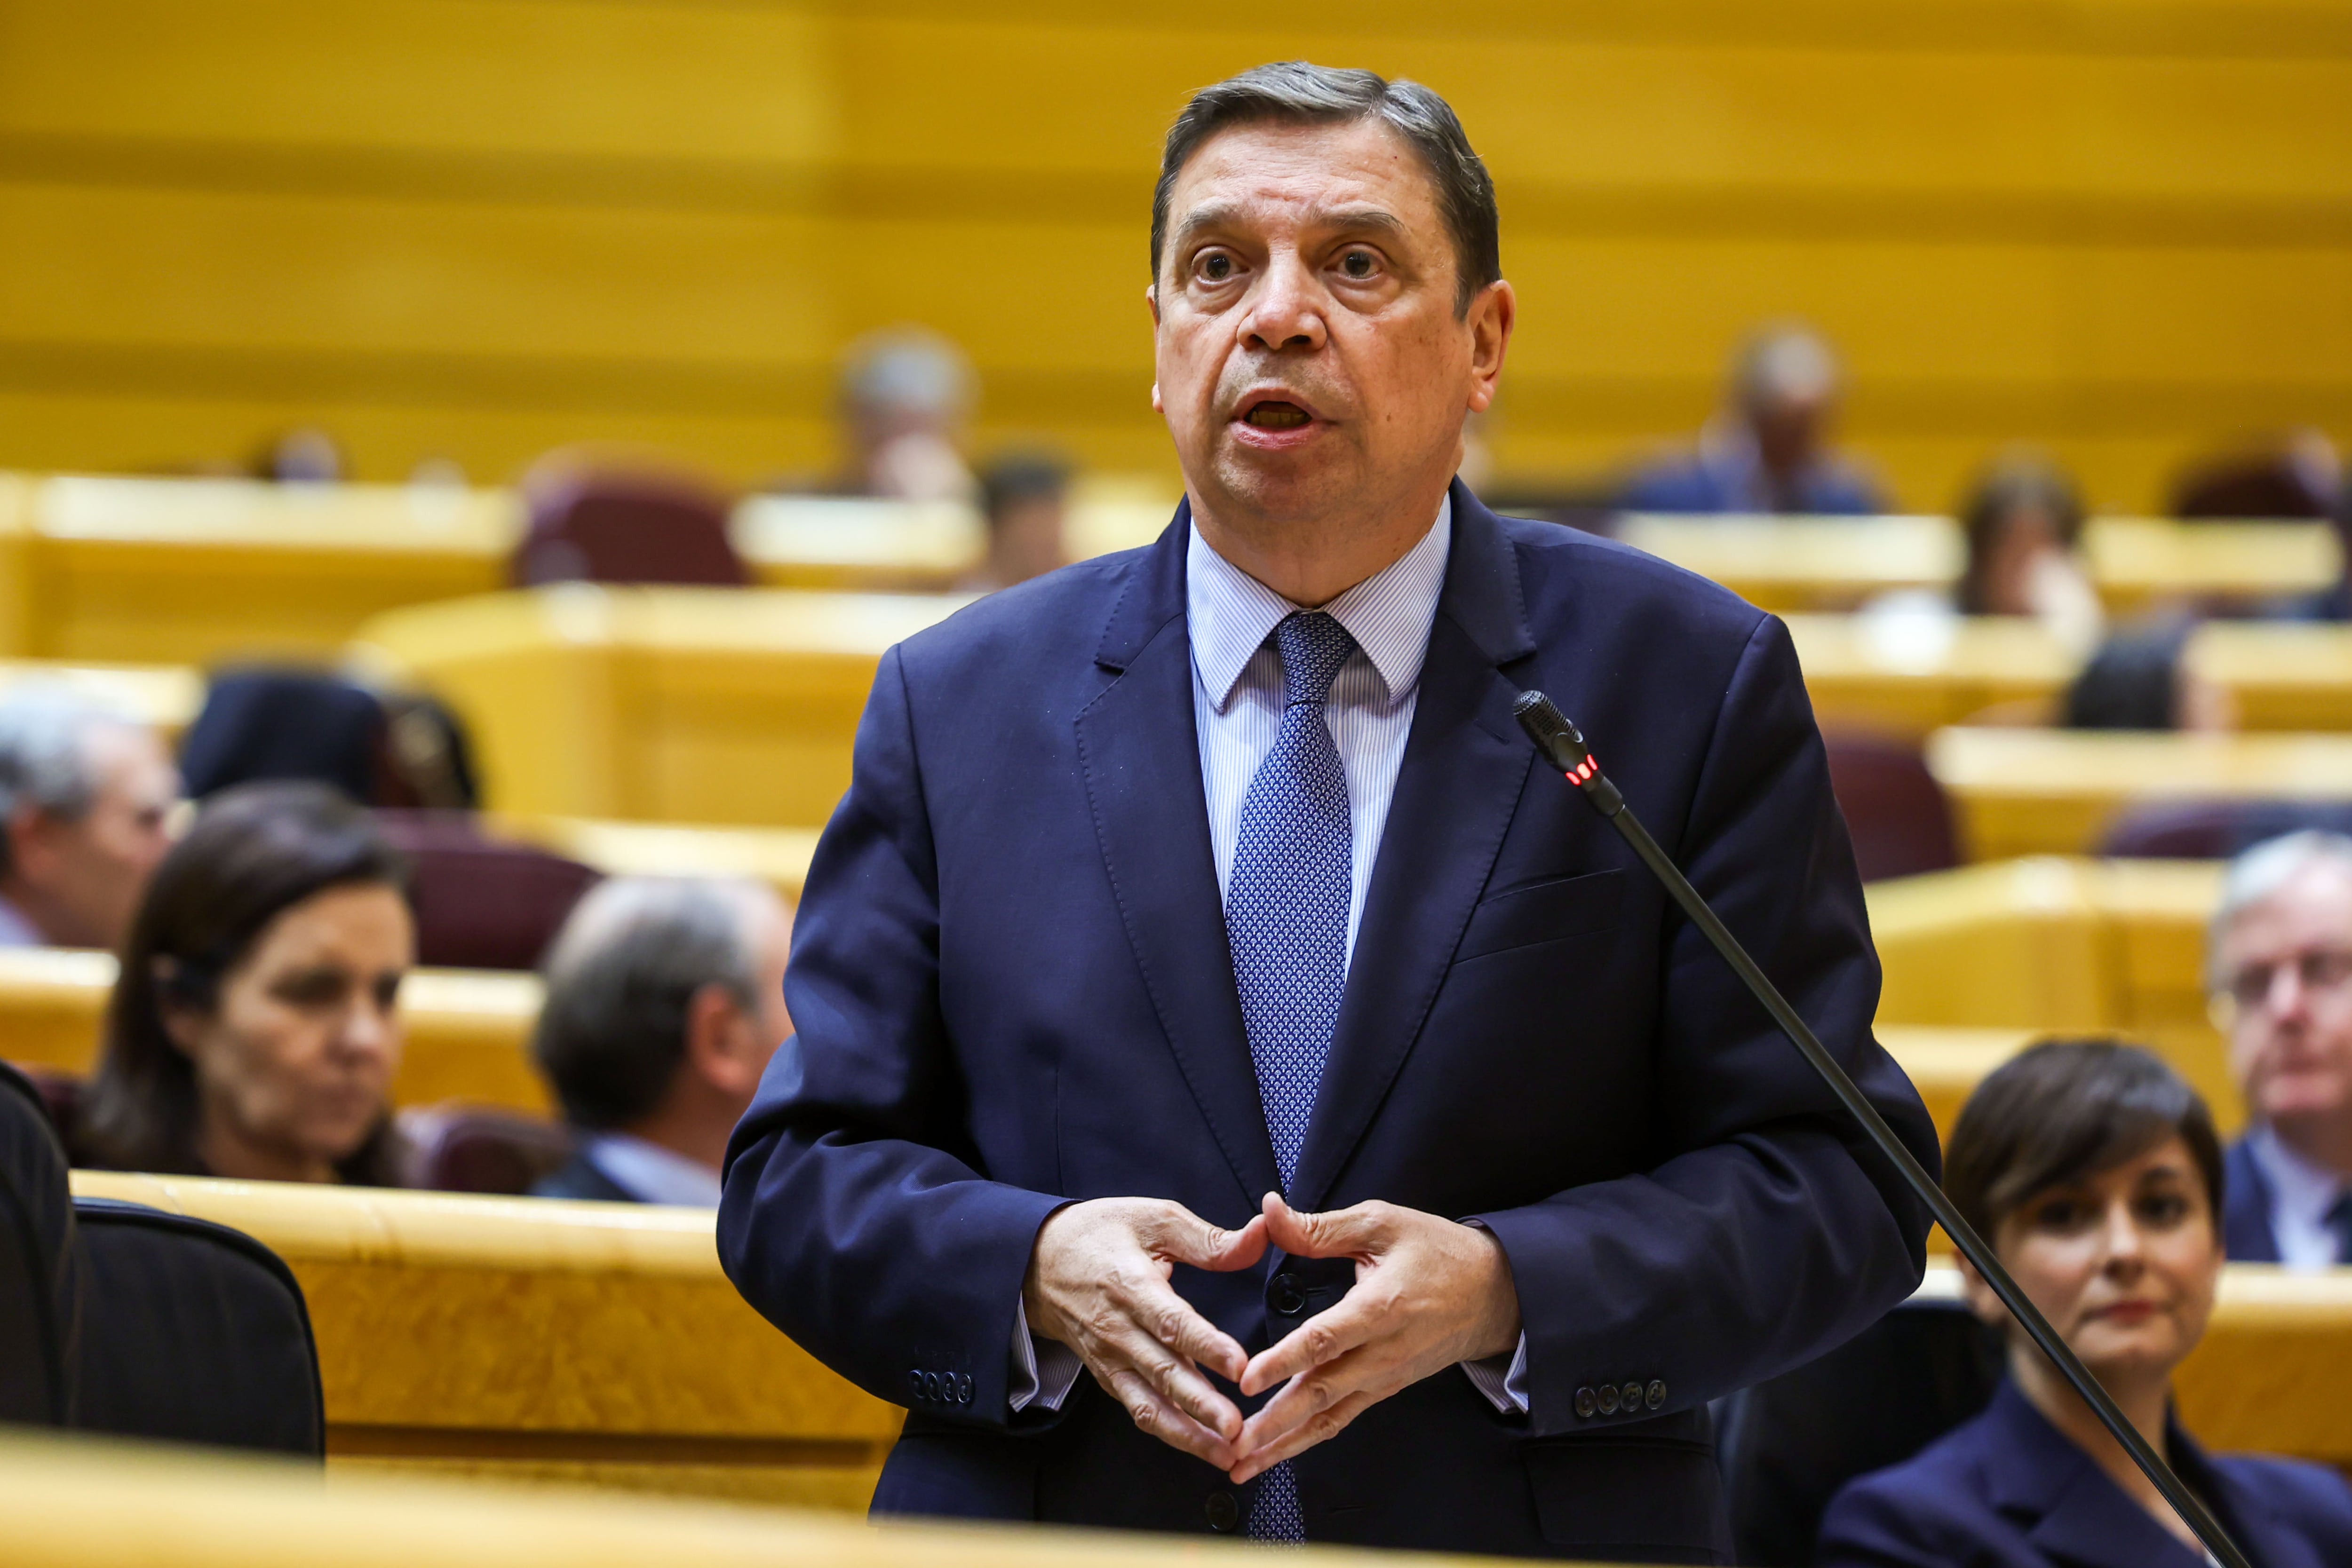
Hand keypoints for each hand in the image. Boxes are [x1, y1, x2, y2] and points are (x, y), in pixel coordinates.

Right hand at [1022, 1197, 1269, 1467]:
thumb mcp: (1154, 1219)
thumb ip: (1208, 1239)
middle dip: (1201, 1405)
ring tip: (1226, 1453)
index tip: (1240, 1366)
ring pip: (1149, 1404)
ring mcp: (1111, 1358)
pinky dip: (1169, 1432)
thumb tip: (1260, 1235)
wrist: (1038, 1263)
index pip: (1171, 1322)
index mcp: (1131, 1286)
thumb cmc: (1101, 1235)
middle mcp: (1118, 1330)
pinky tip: (1201, 1446)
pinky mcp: (1108, 1376)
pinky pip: (1139, 1409)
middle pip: (1163, 1372)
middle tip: (1236, 1427)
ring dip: (1187, 1434)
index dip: (1206, 1346)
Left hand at [1229, 1192, 1520, 1482]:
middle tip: (1234, 1444)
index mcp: (1381, 1307)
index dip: (1285, 1360)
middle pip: (1323, 1392)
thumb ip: (1321, 1227)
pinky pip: (1341, 1417)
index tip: (1247, 1379)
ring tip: (1242, 1465)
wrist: (1494, 1293)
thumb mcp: (1381, 1223)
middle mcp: (1383, 1352)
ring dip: (1284, 1444)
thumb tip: (1269, 1210)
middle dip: (1275, 1422)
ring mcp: (1385, 1376)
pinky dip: (1307, 1438)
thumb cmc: (1437, 1252)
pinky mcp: (1385, 1388)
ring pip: (1328, 1416)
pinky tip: (1276, 1452)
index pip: (1326, 1339)